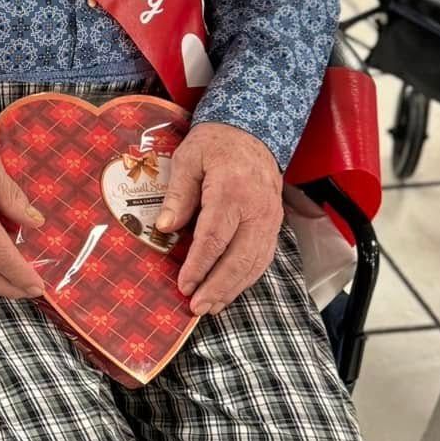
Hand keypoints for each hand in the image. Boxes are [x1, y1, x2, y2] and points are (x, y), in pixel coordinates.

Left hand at [156, 121, 282, 315]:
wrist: (250, 133)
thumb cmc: (214, 144)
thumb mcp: (187, 159)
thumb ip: (177, 195)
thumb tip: (165, 227)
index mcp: (232, 190)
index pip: (215, 237)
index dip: (199, 265)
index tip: (184, 285)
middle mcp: (257, 208)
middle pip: (240, 257)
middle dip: (217, 286)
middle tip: (196, 307)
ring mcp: (270, 218)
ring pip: (255, 263)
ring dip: (232, 288)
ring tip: (210, 307)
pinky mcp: (274, 224)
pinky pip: (263, 257)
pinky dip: (246, 278)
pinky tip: (228, 291)